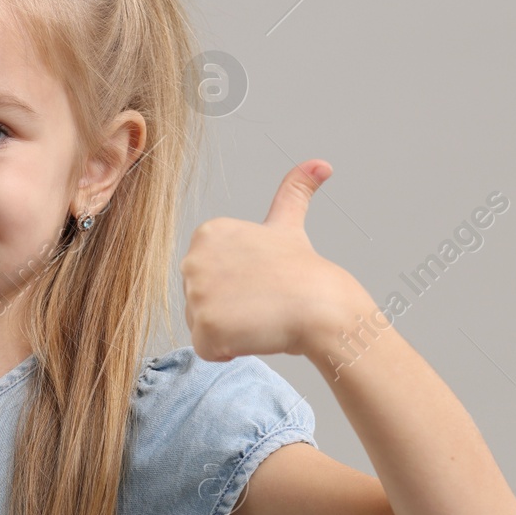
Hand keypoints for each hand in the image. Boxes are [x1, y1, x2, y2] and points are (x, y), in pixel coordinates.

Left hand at [180, 160, 375, 361]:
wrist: (322, 306)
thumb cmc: (305, 272)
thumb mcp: (290, 224)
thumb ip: (295, 191)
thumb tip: (321, 164)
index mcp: (207, 233)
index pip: (208, 278)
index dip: (236, 287)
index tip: (261, 282)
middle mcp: (193, 259)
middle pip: (200, 302)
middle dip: (230, 309)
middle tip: (262, 301)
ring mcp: (196, 293)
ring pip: (203, 327)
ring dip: (230, 331)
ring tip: (259, 316)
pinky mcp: (203, 327)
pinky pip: (207, 350)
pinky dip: (229, 350)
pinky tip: (253, 334)